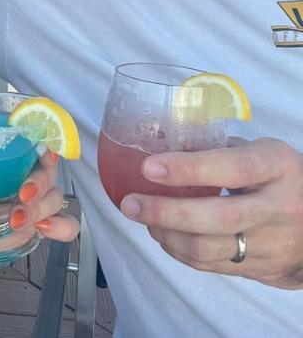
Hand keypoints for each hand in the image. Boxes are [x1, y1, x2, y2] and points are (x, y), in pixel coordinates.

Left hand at [0, 150, 79, 242]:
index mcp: (8, 155)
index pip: (35, 140)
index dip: (46, 141)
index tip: (45, 151)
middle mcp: (27, 173)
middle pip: (48, 170)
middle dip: (39, 181)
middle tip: (22, 194)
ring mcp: (36, 201)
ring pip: (55, 197)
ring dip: (40, 208)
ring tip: (15, 220)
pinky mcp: (39, 226)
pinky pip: (65, 225)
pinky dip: (61, 226)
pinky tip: (45, 229)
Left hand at [119, 137, 302, 287]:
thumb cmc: (282, 178)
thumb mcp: (262, 153)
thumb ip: (220, 149)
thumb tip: (165, 143)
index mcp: (277, 167)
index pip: (232, 168)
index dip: (189, 169)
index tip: (149, 167)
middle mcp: (279, 207)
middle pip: (218, 217)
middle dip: (167, 211)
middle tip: (131, 203)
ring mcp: (272, 243)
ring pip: (210, 248)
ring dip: (167, 235)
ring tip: (143, 217)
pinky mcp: (262, 269)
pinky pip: (212, 264)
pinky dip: (181, 251)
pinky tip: (165, 235)